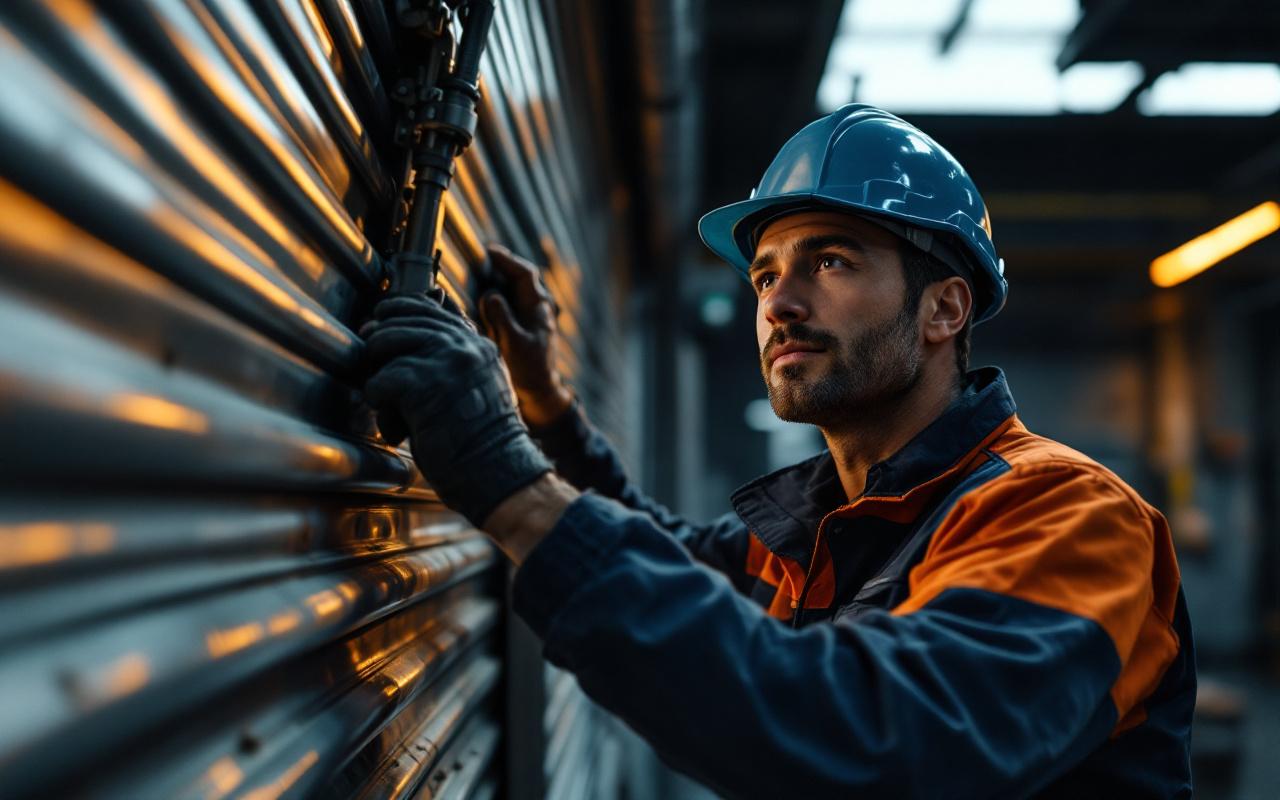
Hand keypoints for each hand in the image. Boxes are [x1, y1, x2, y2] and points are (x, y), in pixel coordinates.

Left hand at [361, 292, 551, 527]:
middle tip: (372, 358)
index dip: (401, 308)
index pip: (432, 307)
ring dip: (375, 369)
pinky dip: (378, 404)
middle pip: (401, 316)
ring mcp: (446, 360)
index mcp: (478, 345)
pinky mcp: (423, 383)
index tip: (384, 317)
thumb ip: (456, 362)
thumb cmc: (483, 441)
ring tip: (386, 397)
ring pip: (383, 339)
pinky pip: (377, 380)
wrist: (498, 472)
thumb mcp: (480, 388)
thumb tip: (406, 337)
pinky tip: (394, 424)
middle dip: (379, 337)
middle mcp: (464, 345)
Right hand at [478, 245, 573, 426]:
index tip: (488, 252)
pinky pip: (508, 302)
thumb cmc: (530, 369)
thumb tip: (490, 295)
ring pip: (514, 288)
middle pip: (519, 277)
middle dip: (501, 265)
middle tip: (480, 257)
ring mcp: (529, 315)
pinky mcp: (520, 325)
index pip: (524, 274)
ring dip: (498, 278)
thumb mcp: (514, 344)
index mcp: (538, 308)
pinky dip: (496, 294)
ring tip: (479, 270)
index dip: (507, 260)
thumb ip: (502, 318)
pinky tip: (482, 294)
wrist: (538, 391)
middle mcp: (536, 307)